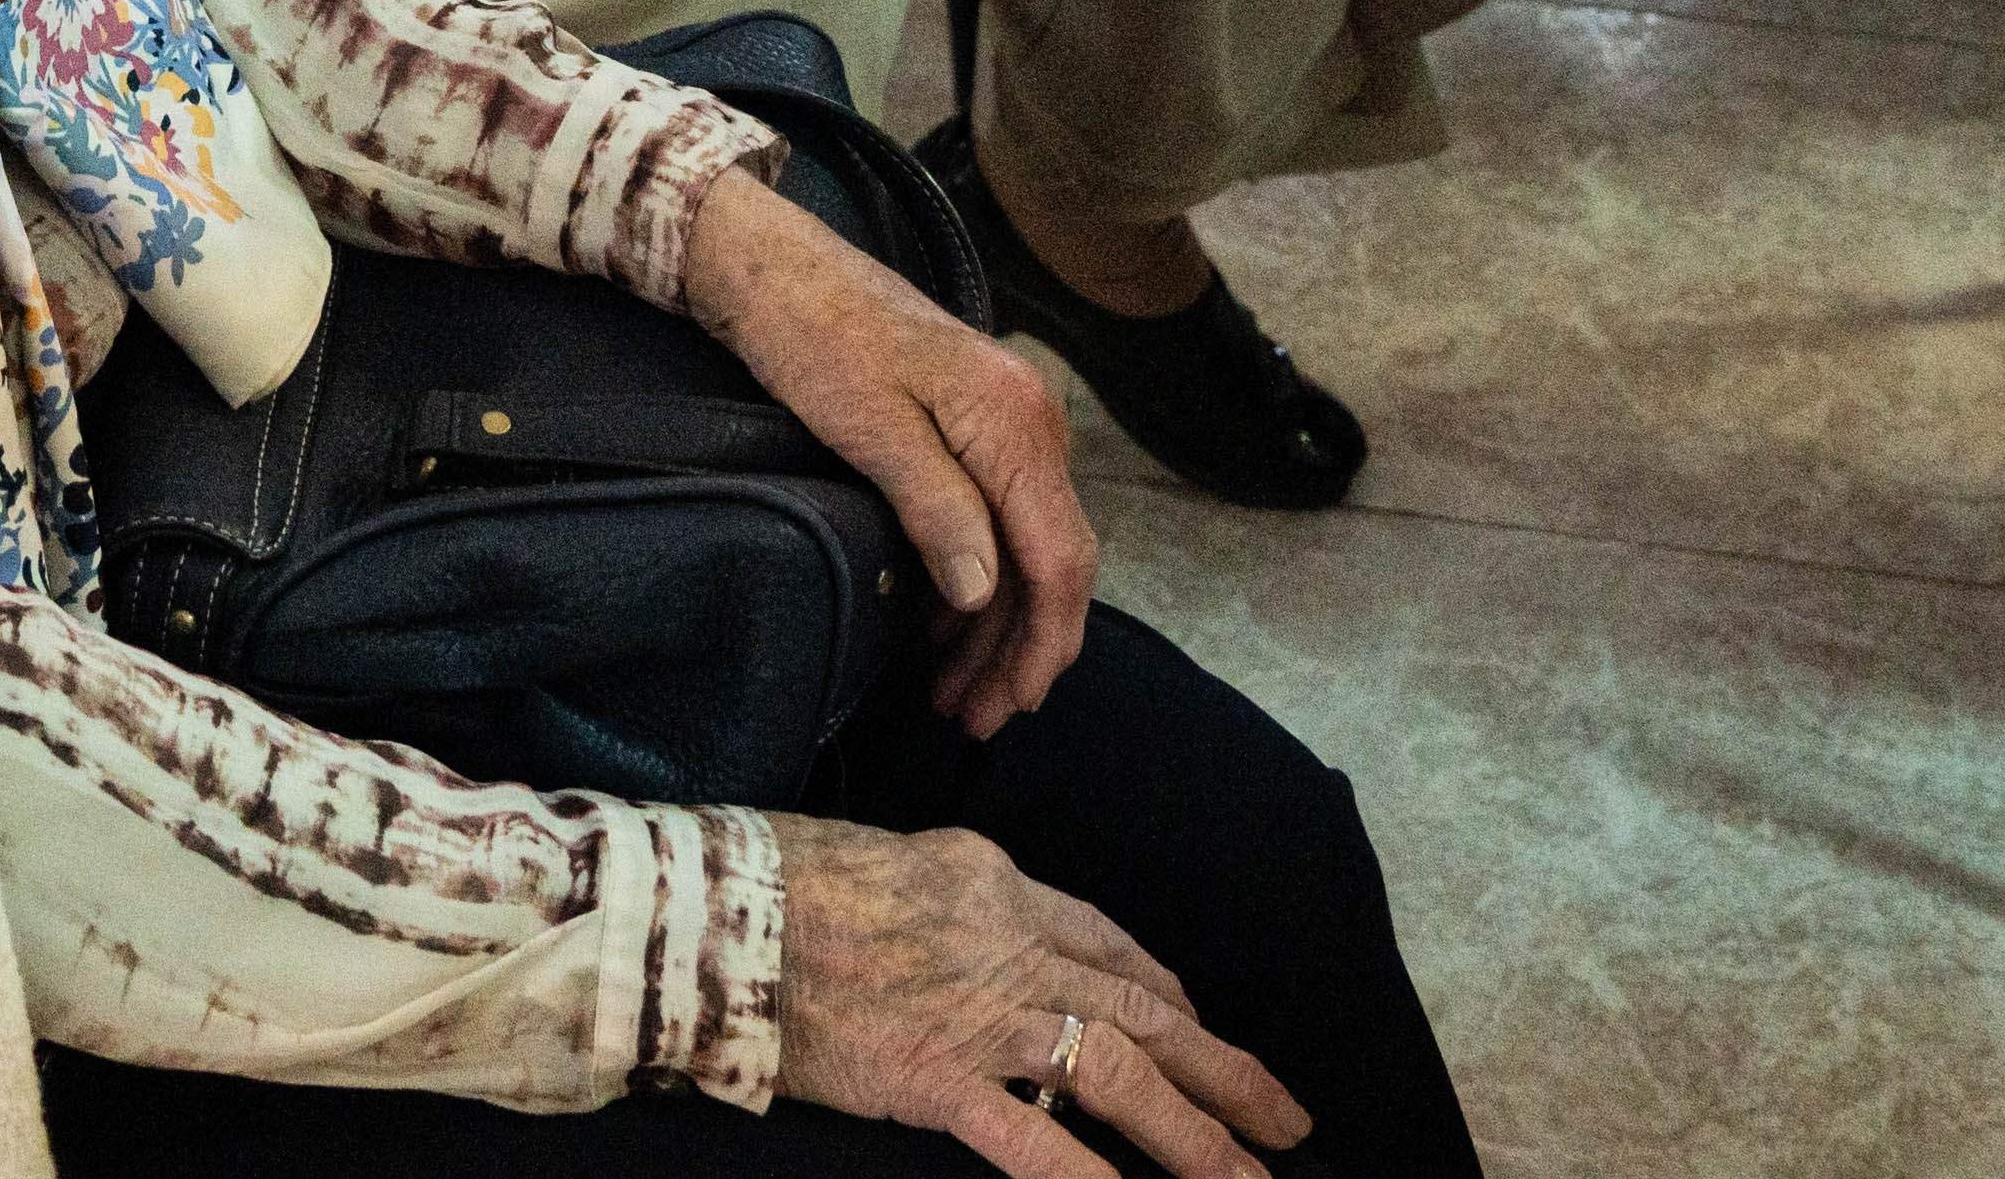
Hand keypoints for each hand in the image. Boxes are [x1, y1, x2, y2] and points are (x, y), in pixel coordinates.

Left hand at [695, 174, 1105, 747]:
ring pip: (1024, 548)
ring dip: (995, 625)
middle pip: (1052, 563)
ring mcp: (1009, 422)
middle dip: (1018, 650)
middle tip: (971, 717)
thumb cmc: (810, 336)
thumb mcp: (868, 426)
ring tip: (953, 692)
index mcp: (1015, 423)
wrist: (772, 263)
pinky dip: (977, 581)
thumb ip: (937, 507)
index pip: (1059, 559)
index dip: (1040, 645)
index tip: (1007, 706)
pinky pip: (999, 519)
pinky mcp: (977, 424)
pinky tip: (944, 627)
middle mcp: (1032, 422)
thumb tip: (985, 592)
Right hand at [759, 811, 1303, 1171]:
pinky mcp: (933, 1076)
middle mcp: (1007, 939)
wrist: (716, 908)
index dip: (1172, 998)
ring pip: (1117, 1074)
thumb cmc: (782, 878)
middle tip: (1288, 1122)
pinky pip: (1033, 1142)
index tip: (1206, 1031)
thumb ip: (952, 905)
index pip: (1111, 946)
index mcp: (996, 881)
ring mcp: (975, 1011)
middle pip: (1144, 1012)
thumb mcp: (893, 861)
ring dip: (1195, 1137)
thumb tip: (976, 948)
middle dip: (1226, 1071)